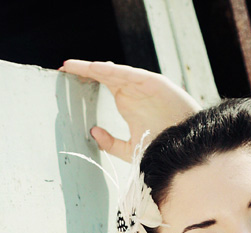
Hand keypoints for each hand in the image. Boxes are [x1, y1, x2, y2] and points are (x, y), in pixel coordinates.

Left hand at [59, 60, 200, 161]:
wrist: (187, 145)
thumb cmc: (162, 145)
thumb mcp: (131, 149)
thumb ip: (111, 143)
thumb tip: (92, 132)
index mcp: (126, 101)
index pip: (102, 84)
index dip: (85, 79)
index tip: (65, 78)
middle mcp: (132, 90)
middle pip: (104, 74)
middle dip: (84, 70)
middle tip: (64, 67)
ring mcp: (142, 85)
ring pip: (114, 71)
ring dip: (94, 68)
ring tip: (74, 66)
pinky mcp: (154, 83)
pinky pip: (131, 74)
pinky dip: (115, 71)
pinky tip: (98, 69)